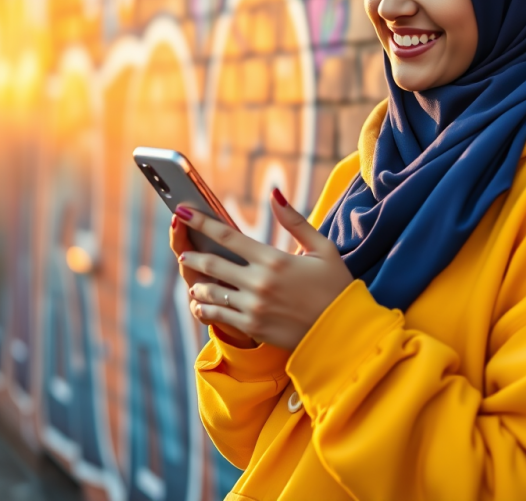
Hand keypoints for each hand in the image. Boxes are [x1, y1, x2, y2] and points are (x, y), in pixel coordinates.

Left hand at [175, 189, 353, 351]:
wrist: (342, 332)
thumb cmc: (335, 286)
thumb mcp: (323, 248)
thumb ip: (295, 221)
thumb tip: (274, 194)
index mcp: (274, 259)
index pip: (228, 236)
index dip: (202, 222)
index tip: (183, 211)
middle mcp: (259, 282)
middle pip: (213, 263)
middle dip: (193, 254)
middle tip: (182, 249)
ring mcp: (253, 307)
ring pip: (212, 292)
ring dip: (198, 283)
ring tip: (194, 280)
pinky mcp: (253, 327)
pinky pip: (218, 316)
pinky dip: (205, 307)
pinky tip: (201, 303)